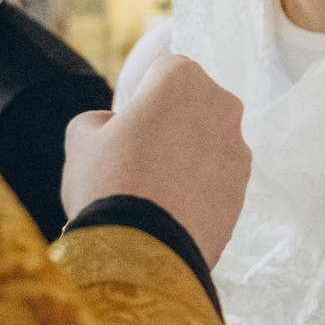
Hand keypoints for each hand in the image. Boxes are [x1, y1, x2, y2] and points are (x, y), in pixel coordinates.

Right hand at [60, 54, 248, 265]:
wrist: (141, 253)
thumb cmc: (108, 184)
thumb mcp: (82, 139)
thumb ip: (99, 120)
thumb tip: (113, 126)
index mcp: (182, 78)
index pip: (164, 72)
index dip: (142, 96)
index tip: (127, 123)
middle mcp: (222, 106)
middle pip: (193, 106)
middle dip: (171, 124)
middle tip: (139, 157)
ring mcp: (238, 151)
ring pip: (209, 144)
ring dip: (187, 158)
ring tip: (153, 191)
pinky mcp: (243, 191)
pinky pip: (217, 180)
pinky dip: (199, 190)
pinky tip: (171, 211)